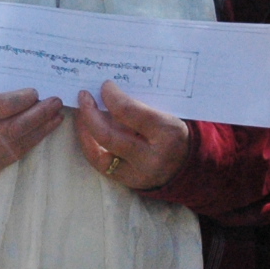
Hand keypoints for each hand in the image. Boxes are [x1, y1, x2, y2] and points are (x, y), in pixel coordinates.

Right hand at [0, 89, 62, 184]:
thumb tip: (19, 96)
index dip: (18, 100)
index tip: (35, 92)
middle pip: (9, 128)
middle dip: (37, 115)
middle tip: (54, 102)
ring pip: (15, 144)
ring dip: (39, 130)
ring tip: (56, 117)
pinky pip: (12, 157)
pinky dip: (29, 143)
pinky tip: (41, 133)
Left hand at [74, 80, 190, 191]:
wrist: (188, 166)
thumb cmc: (175, 133)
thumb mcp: (167, 114)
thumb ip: (140, 106)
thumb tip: (108, 92)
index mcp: (166, 132)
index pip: (130, 112)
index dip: (112, 97)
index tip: (105, 85)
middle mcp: (150, 157)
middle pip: (109, 136)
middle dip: (90, 114)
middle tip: (83, 97)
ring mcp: (137, 174)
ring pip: (99, 155)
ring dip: (85, 132)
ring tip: (81, 114)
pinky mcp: (128, 183)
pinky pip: (101, 165)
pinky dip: (90, 147)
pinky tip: (87, 133)